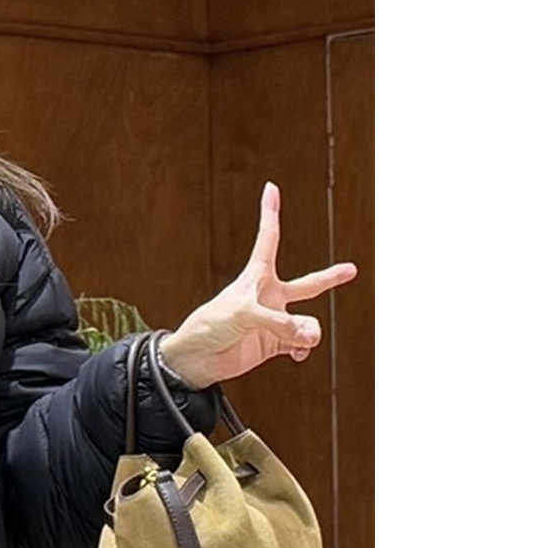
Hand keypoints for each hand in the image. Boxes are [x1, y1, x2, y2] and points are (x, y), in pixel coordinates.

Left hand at [158, 181, 358, 389]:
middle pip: (307, 285)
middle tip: (351, 269)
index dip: (270, 212)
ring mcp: (273, 321)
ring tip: (298, 341)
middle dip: (330, 278)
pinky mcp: (273, 343)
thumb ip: (281, 324)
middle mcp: (268, 297)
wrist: (195, 359)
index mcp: (256, 277)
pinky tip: (297, 354)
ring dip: (308, 332)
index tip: (271, 187)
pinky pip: (301, 344)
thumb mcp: (244, 315)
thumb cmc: (210, 326)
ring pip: (308, 322)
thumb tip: (310, 335)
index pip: (269, 238)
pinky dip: (304, 349)